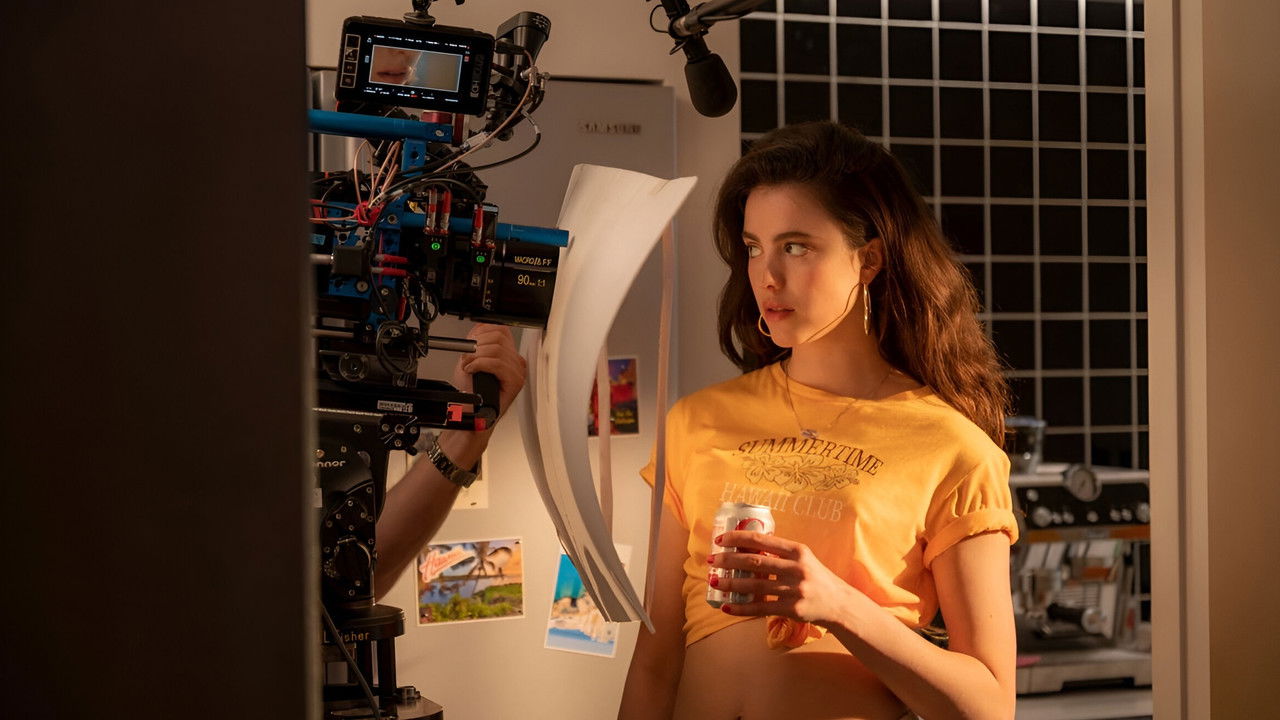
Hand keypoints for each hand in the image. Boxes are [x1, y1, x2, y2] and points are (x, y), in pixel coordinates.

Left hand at [451, 323, 526, 419]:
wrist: (470, 412)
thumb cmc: (471, 391)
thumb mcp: (472, 358)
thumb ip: (478, 341)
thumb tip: (479, 326)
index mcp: (508, 354)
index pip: (501, 329)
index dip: (482, 332)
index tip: (470, 343)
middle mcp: (516, 362)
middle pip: (499, 337)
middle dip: (477, 345)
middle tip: (467, 358)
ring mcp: (518, 371)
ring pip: (497, 350)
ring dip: (476, 356)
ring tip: (468, 366)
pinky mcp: (515, 381)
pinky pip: (498, 364)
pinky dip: (480, 364)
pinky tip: (472, 370)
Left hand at [709, 530, 865, 627]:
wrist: (839, 604)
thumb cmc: (816, 578)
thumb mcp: (803, 559)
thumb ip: (780, 553)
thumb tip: (746, 546)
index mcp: (797, 550)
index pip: (761, 539)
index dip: (737, 538)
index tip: (720, 539)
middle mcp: (796, 568)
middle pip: (754, 562)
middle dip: (728, 560)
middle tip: (711, 561)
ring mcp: (795, 590)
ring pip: (754, 586)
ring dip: (730, 584)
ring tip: (713, 582)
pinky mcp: (792, 609)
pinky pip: (760, 608)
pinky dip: (741, 608)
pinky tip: (726, 606)